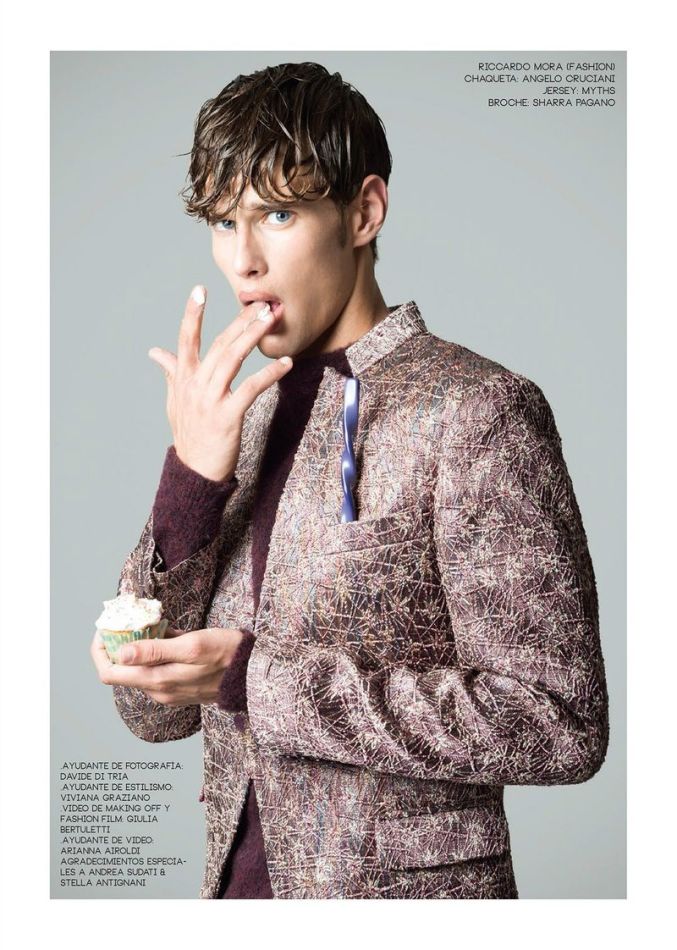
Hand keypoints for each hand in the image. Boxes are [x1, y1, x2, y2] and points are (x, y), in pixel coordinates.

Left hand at [90, 626, 245, 705]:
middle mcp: (158, 692)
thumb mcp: (192, 645)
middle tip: (129, 619)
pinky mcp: (178, 690)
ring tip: (154, 625)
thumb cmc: (227, 654)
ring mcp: (168, 693)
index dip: (100, 649)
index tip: (106, 627)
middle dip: (119, 644)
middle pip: (121, 671)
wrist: (254, 674)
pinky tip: (168, 638)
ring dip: (138, 647)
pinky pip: (155, 672)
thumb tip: (121, 653)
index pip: (108, 672)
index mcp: (157, 681)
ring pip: (138, 670)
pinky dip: (153, 654)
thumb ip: (155, 650)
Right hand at [148, 287, 292, 481]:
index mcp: (183, 379)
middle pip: (218, 344)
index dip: (192, 314)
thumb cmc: (189, 436)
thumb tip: (156, 351)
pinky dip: (269, 373)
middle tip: (260, 302)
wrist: (195, 472)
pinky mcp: (227, 416)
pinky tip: (286, 362)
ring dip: (253, 336)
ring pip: (232, 359)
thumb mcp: (174, 402)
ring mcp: (209, 400)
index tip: (200, 289)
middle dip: (239, 320)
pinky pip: (251, 388)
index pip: (186, 339)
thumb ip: (171, 373)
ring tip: (271, 319)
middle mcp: (194, 385)